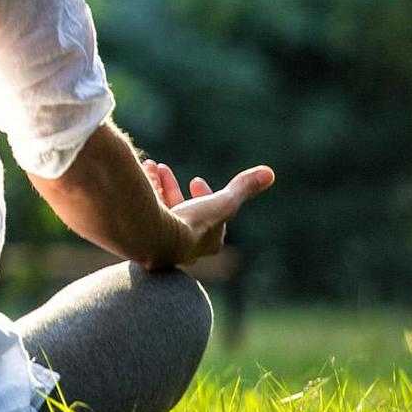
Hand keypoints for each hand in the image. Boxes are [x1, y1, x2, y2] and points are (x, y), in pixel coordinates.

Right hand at [140, 159, 274, 266]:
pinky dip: (144, 191)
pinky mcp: (141, 236)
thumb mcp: (223, 202)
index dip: (206, 196)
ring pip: (160, 209)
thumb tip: (270, 173)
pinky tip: (141, 177)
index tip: (196, 179)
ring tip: (151, 166)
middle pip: (182, 211)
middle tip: (164, 168)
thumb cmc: (193, 223)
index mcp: (206, 242)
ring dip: (157, 185)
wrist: (155, 238)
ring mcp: (161, 241)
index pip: (211, 218)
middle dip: (173, 187)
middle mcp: (184, 245)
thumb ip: (243, 188)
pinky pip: (145, 210)